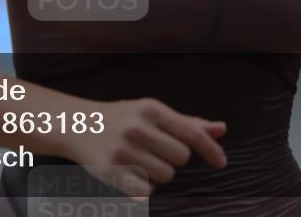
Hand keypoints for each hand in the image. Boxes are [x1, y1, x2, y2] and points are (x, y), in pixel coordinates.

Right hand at [61, 97, 227, 200]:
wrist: (79, 125)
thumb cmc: (122, 119)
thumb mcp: (151, 112)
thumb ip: (186, 122)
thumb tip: (221, 129)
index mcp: (151, 109)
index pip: (191, 132)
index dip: (211, 149)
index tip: (221, 163)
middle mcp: (137, 128)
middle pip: (181, 158)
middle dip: (172, 157)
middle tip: (154, 150)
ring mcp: (123, 150)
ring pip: (166, 176)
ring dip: (158, 174)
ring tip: (140, 161)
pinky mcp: (111, 171)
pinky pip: (146, 191)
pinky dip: (144, 187)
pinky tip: (132, 174)